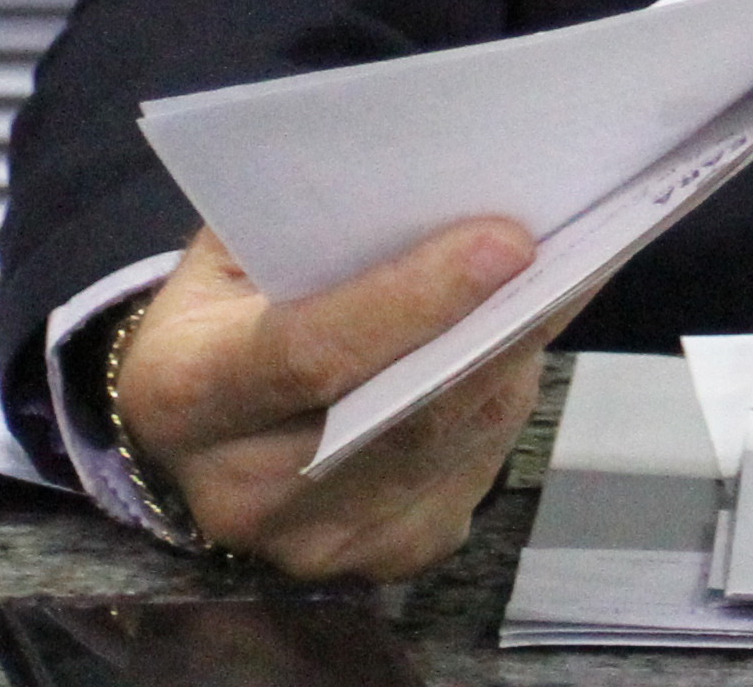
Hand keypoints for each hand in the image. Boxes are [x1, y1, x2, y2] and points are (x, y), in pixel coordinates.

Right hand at [108, 216, 545, 583]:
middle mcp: (238, 492)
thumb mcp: (233, 245)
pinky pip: (470, 478)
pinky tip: (518, 349)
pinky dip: (505, 407)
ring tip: (560, 283)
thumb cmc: (227, 306)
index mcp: (183, 393)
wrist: (202, 419)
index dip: (414, 299)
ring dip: (516, 363)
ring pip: (451, 447)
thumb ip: (314, 220)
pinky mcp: (380, 561)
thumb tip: (447, 190)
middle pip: (400, 415)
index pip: (309, 352)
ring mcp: (312, 545)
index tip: (507, 242)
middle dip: (496, 329)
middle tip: (569, 253)